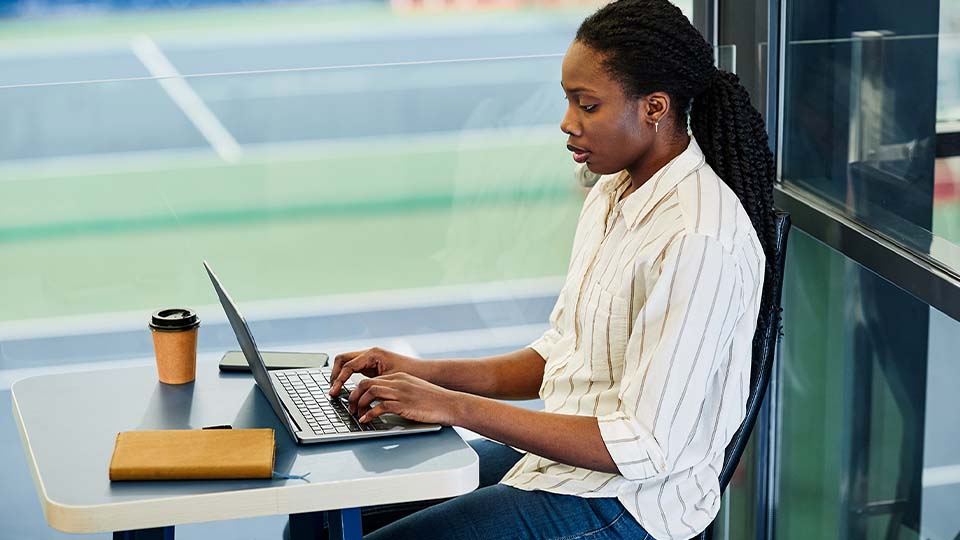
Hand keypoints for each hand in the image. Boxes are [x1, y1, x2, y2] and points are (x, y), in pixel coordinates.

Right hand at [328, 347, 419, 397]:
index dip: (338, 380)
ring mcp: (370, 359)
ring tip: (336, 391)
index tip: (334, 392)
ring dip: (339, 376)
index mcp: (373, 354)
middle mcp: (370, 353)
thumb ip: (371, 385)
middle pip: (342, 359)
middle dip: (334, 374)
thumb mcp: (389, 380)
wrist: (427, 373)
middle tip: (332, 390)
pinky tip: (347, 389)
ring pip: (346, 363)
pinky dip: (347, 377)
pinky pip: (354, 369)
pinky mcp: (372, 366)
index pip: (348, 365)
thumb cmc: (412, 374)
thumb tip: (357, 394)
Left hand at [348, 372, 465, 425]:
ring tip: (356, 414)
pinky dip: (370, 414)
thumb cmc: (434, 401)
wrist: (450, 404)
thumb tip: (382, 403)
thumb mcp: (414, 390)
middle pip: (367, 383)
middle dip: (354, 396)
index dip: (358, 390)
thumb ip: (399, 392)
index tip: (354, 399)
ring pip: (370, 392)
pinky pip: (381, 407)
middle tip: (350, 408)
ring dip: (359, 404)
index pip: (372, 378)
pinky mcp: (404, 404)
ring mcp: (401, 392)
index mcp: (399, 377)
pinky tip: (366, 420)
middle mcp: (398, 381)